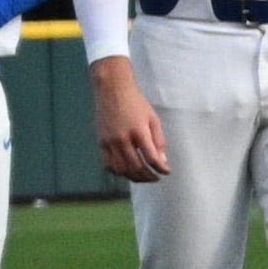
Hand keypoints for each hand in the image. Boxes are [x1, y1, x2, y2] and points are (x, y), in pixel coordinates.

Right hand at [92, 56, 170, 182]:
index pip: (151, 158)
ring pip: (121, 169)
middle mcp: (123, 139)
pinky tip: (127, 172)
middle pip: (136, 166)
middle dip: (148, 176)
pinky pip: (108, 164)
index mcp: (139, 132)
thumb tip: (162, 161)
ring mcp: (109, 142)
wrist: (113, 91)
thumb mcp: (153, 119)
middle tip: (155, 178)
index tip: (166, 172)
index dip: (161, 168)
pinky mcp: (101, 142)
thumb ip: (159, 141)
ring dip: (134, 177)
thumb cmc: (137, 104)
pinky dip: (118, 172)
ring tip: (143, 177)